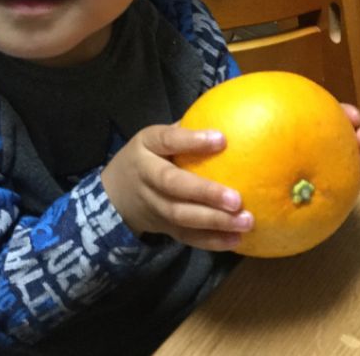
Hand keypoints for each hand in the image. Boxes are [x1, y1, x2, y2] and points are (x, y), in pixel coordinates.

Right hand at [101, 124, 253, 251]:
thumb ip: (183, 131)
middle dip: (206, 193)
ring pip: (181, 216)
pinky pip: (186, 236)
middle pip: (173, 185)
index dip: (192, 140)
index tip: (222, 139)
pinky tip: (236, 239)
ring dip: (215, 221)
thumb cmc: (146, 157)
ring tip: (245, 221)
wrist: (114, 194)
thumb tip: (227, 118)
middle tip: (237, 199)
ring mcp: (153, 205)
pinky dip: (211, 241)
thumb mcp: (154, 138)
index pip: (167, 140)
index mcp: (146, 146)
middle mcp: (146, 176)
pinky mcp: (162, 227)